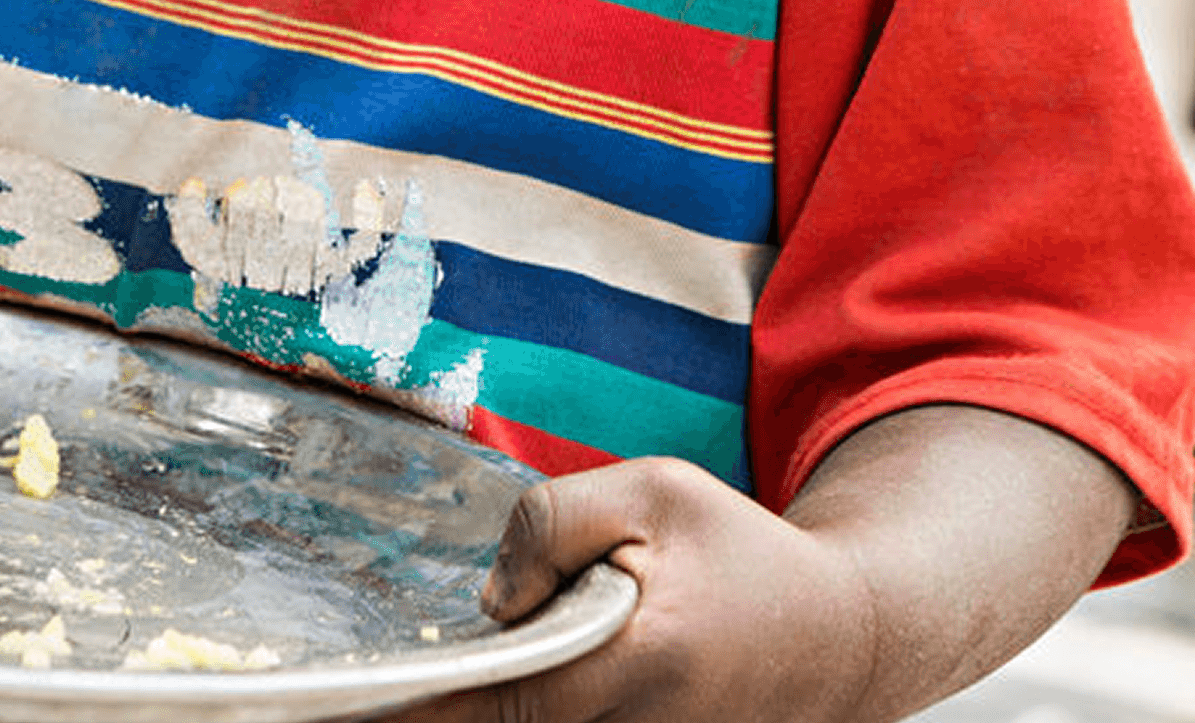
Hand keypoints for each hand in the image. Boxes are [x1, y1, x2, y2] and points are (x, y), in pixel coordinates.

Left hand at [386, 458, 874, 722]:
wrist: (840, 634)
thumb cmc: (742, 555)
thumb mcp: (651, 493)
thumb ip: (553, 523)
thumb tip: (490, 601)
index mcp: (633, 661)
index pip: (500, 706)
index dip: (424, 709)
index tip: (353, 700)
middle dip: (454, 698)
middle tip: (399, 673)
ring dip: (496, 698)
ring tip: (462, 665)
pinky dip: (532, 702)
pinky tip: (520, 670)